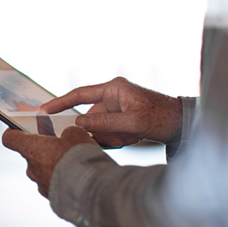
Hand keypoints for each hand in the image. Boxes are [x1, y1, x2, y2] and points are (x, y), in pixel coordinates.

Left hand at [2, 125, 96, 197]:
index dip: (13, 132)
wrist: (89, 188)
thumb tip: (68, 136)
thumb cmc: (78, 158)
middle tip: (59, 143)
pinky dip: (63, 179)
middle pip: (31, 154)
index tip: (17, 128)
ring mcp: (41, 184)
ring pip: (44, 170)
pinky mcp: (52, 197)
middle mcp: (31, 168)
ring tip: (74, 161)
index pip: (10, 139)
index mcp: (31, 148)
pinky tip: (78, 176)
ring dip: (54, 165)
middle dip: (44, 148)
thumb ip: (68, 132)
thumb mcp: (76, 134)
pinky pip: (54, 184)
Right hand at [40, 77, 181, 148]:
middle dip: (104, 132)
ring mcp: (117, 107)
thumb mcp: (133, 123)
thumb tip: (79, 122)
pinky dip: (118, 138)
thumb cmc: (162, 117)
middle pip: (91, 118)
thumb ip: (105, 123)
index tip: (44, 111)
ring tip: (133, 136)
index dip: (60, 102)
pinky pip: (109, 132)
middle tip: (123, 137)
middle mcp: (113, 95)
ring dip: (113, 136)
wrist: (182, 124)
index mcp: (114, 88)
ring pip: (100, 128)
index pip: (80, 94)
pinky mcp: (121, 117)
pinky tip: (133, 137)